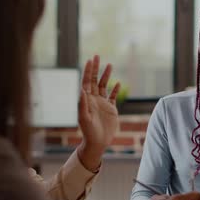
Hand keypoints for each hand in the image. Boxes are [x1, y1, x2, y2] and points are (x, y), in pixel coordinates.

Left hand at [76, 55, 120, 170]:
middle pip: (95, 81)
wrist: (98, 143)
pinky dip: (115, 90)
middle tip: (97, 56)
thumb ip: (82, 104)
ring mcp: (103, 104)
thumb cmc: (89, 132)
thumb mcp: (84, 118)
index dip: (88, 71)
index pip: (87, 82)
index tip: (90, 60)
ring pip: (104, 86)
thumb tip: (82, 89)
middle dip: (96, 69)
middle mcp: (94, 99)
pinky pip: (113, 97)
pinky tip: (117, 83)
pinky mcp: (111, 110)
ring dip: (106, 76)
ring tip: (110, 65)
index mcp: (87, 100)